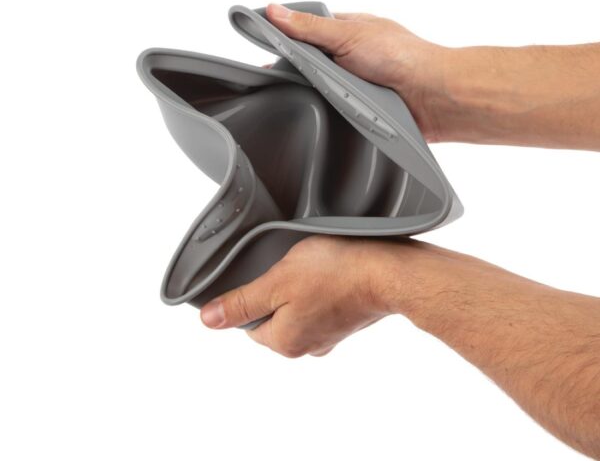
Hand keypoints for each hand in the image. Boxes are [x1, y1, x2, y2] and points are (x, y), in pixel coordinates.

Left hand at [200, 235, 406, 356]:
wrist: (389, 270)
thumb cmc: (335, 272)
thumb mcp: (277, 281)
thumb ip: (242, 302)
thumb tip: (209, 320)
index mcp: (285, 342)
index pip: (248, 324)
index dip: (253, 295)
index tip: (269, 274)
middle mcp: (306, 347)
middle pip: (273, 316)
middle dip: (277, 290)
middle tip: (293, 265)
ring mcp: (329, 336)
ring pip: (298, 309)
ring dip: (300, 288)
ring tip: (315, 267)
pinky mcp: (347, 323)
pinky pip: (321, 305)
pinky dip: (321, 289)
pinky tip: (331, 272)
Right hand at [265, 3, 599, 150]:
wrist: (433, 96)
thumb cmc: (401, 57)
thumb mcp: (347, 34)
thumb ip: (309, 27)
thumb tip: (274, 10)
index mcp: (345, 31)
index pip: (303, 32)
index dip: (281, 41)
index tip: (261, 51)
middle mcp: (348, 56)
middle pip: (307, 64)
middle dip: (295, 72)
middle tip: (278, 81)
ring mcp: (354, 83)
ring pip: (318, 90)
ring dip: (312, 94)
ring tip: (305, 96)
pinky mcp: (360, 108)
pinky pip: (333, 110)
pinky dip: (326, 111)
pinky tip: (322, 113)